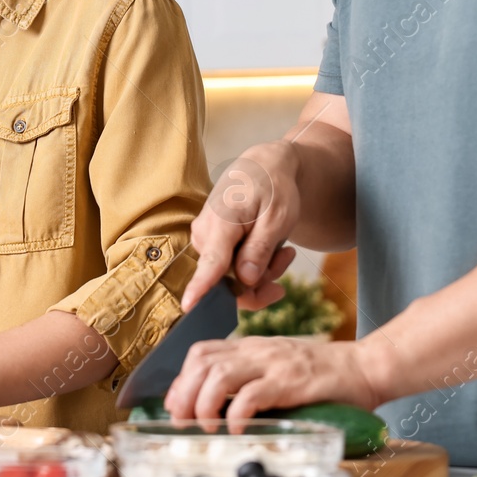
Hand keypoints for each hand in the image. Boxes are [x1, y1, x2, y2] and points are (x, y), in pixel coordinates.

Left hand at [162, 336, 386, 421]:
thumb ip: (253, 378)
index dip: (181, 378)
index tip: (175, 403)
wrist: (364, 368)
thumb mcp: (279, 368)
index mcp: (252, 347)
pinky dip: (237, 413)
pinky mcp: (291, 381)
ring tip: (205, 426)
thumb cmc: (323, 375)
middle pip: (203, 361)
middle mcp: (258, 350)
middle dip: (184, 392)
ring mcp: (274, 363)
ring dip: (204, 403)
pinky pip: (252, 394)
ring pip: (220, 375)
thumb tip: (220, 404)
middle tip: (181, 420)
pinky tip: (236, 428)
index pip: (202, 352)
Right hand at [183, 143, 300, 310]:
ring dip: (262, 273)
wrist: (263, 168)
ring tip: (284, 250)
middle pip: (228, 281)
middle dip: (262, 279)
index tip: (188, 308)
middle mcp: (205, 234)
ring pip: (232, 278)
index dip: (200, 288)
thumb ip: (260, 250)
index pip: (210, 263)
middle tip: (287, 258)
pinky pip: (230, 270)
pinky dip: (254, 267)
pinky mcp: (210, 244)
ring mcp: (205, 240)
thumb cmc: (273, 188)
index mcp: (221, 222)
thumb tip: (245, 281)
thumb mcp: (277, 218)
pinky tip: (272, 251)